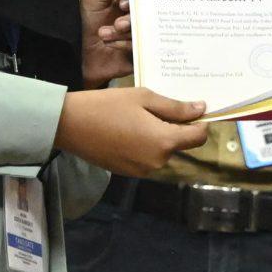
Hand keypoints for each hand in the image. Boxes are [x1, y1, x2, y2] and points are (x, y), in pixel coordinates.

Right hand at [54, 88, 208, 176]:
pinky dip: (145, 145)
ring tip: (139, 116)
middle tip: (157, 106)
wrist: (70, 125)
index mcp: (164, 142)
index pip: (199, 137)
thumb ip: (175, 108)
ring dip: (159, 136)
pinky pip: (147, 158)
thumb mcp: (144, 98)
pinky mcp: (128, 173)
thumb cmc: (108, 105)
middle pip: (180, 143)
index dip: (201, 122)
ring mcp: (142, 170)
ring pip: (163, 150)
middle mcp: (157, 161)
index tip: (194, 109)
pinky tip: (128, 129)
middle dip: (176, 127)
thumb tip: (201, 110)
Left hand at [79, 0, 138, 87]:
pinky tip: (111, 45)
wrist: (77, 55)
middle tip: (118, 24)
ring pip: (144, 30)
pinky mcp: (139, 51)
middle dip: (130, 18)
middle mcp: (136, 16)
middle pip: (147, 13)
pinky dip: (125, 44)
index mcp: (128, 0)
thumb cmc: (85, 23)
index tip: (123, 5)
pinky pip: (141, 46)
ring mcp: (139, 34)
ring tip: (104, 35)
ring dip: (123, 32)